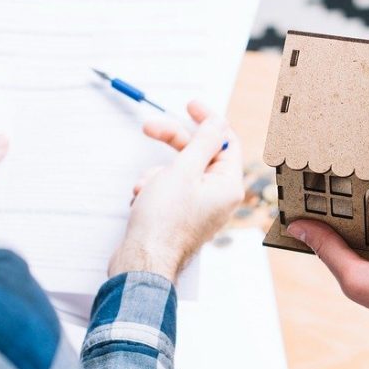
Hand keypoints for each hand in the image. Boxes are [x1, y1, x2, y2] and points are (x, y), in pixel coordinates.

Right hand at [109, 101, 243, 281]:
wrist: (141, 262)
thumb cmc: (163, 222)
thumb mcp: (183, 170)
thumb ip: (202, 142)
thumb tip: (217, 123)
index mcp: (228, 186)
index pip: (225, 141)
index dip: (207, 120)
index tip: (189, 105)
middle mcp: (218, 197)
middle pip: (198, 154)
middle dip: (172, 143)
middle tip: (149, 127)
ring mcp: (199, 208)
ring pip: (178, 172)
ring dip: (157, 172)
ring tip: (145, 187)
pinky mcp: (180, 217)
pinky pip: (168, 190)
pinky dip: (153, 189)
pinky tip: (141, 200)